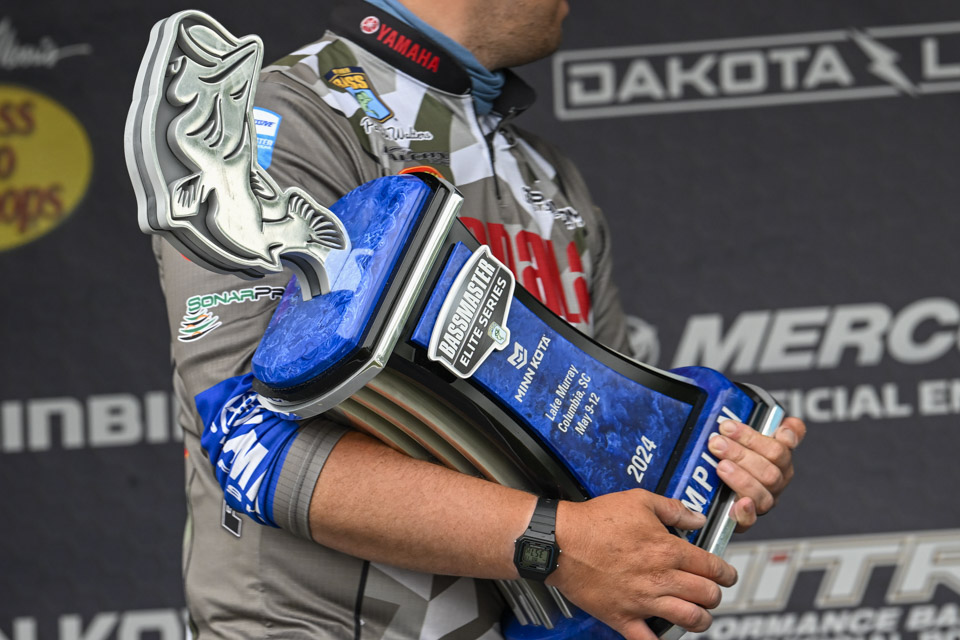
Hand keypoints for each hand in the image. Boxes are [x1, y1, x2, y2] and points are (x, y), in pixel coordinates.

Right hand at [549, 490, 737, 639]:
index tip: (726, 574)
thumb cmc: (595, 521)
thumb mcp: (638, 500)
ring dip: (700, 619)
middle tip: (712, 592)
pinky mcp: (622, 617)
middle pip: (707, 595)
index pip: (712, 567)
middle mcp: (660, 577)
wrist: (561, 542)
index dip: (726, 572)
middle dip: (715, 595)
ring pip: (689, 620)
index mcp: (667, 549)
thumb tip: (696, 516)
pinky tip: (665, 635)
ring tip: (699, 615)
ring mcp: (642, 600)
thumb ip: (673, 508)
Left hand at [707, 416, 805, 531]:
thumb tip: (789, 424)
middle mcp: (775, 481)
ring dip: (740, 477)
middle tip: (717, 442)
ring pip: (762, 492)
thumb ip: (767, 424)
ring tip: (721, 466)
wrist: (715, 492)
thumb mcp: (747, 437)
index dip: (770, 438)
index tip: (751, 429)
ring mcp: (762, 500)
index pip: (780, 447)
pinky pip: (750, 520)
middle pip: (769, 469)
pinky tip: (739, 503)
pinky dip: (746, 512)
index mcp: (779, 459)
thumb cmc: (734, 457)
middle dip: (741, 453)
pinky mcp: (745, 519)